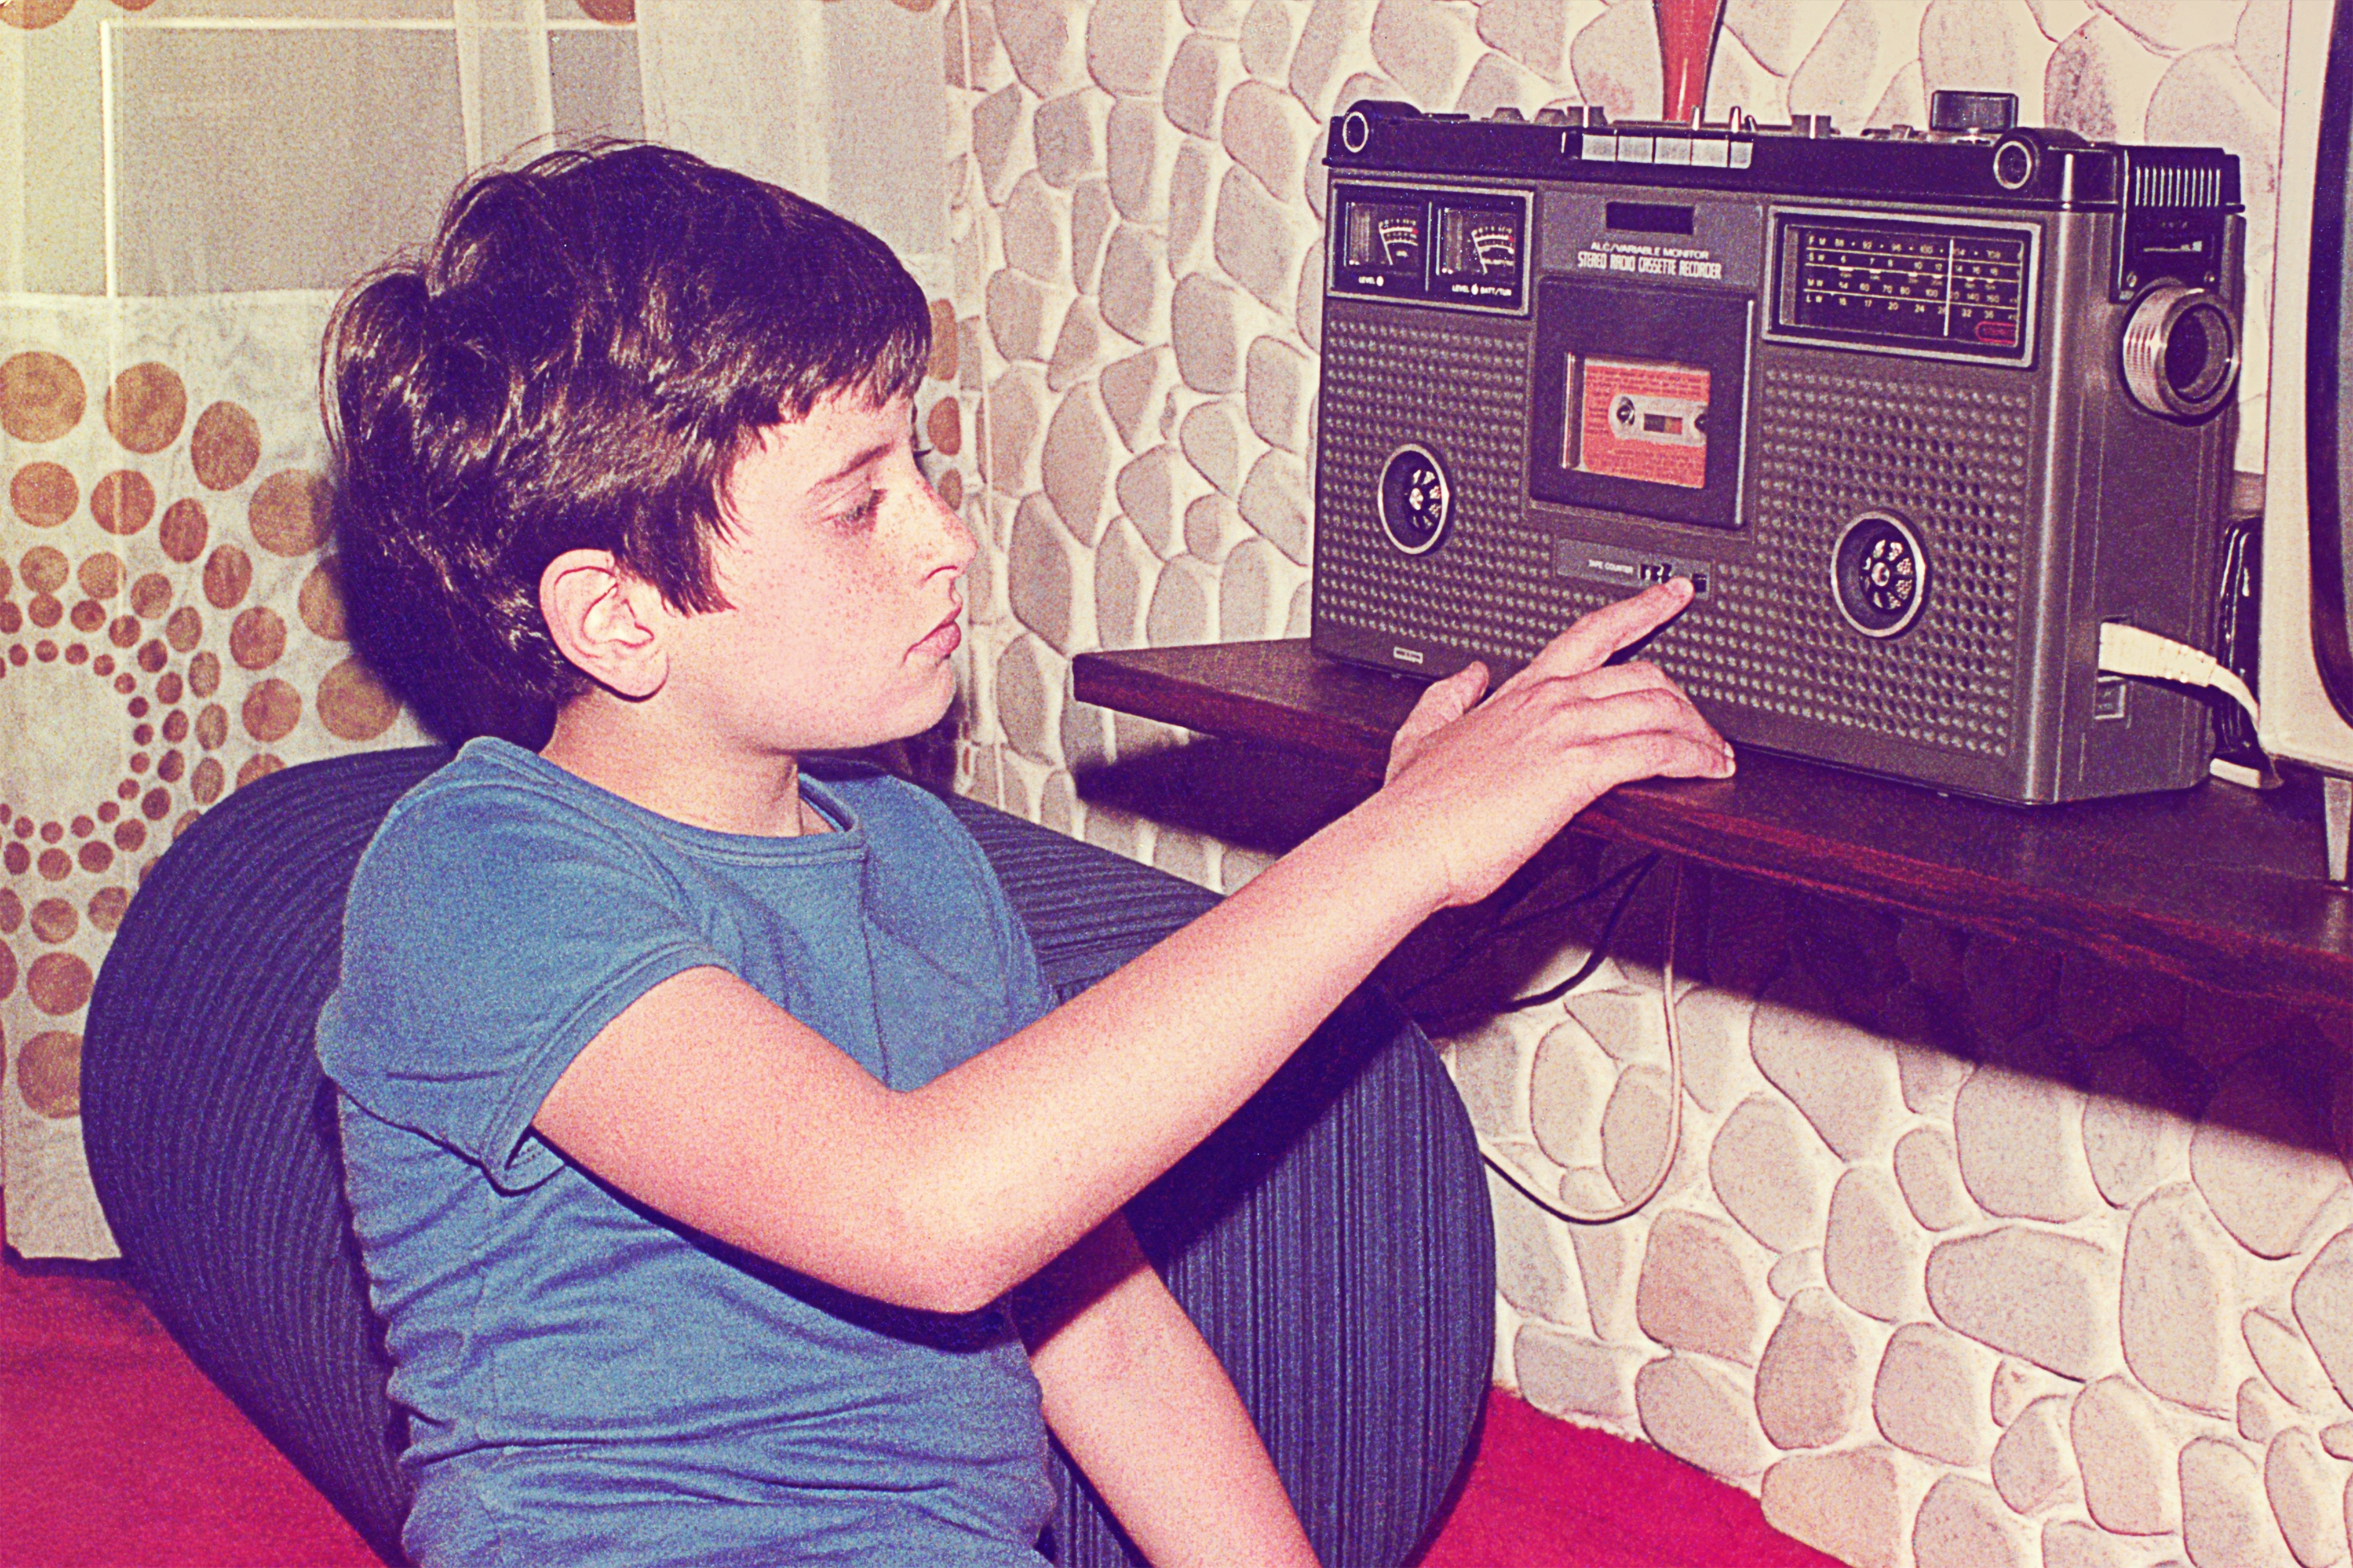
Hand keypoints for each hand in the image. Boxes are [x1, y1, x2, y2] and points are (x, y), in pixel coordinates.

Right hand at [1374, 579, 1732, 906]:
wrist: (1409, 840)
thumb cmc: (1414, 805)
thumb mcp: (1419, 734)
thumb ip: (1446, 698)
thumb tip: (1467, 675)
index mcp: (1519, 692)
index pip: (1592, 634)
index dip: (1641, 608)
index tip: (1673, 594)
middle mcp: (1550, 701)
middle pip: (1643, 672)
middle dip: (1686, 694)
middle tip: (1707, 718)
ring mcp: (1567, 731)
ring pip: (1660, 707)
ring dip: (1699, 729)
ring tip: (1716, 752)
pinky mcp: (1581, 770)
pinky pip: (1658, 751)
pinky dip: (1693, 756)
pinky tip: (1707, 768)